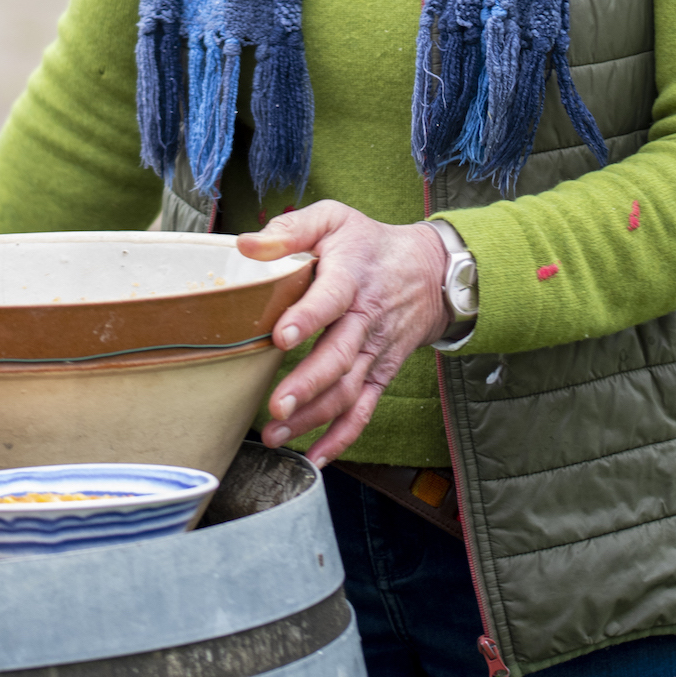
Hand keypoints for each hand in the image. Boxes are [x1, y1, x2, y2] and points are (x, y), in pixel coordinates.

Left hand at [238, 202, 449, 466]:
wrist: (430, 272)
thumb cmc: (368, 243)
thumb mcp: (334, 219)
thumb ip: (291, 229)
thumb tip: (245, 243)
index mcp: (351, 276)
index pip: (331, 298)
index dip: (308, 317)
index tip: (280, 335)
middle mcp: (365, 319)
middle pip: (339, 356)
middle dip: (308, 384)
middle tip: (276, 407)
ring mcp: (374, 351)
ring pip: (348, 390)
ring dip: (315, 417)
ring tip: (277, 435)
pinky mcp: (379, 373)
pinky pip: (363, 409)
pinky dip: (342, 437)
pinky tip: (314, 457)